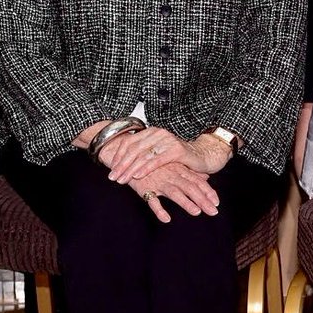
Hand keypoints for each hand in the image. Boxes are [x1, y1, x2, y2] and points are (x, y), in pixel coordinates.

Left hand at [102, 127, 231, 183]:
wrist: (201, 156)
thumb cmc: (178, 157)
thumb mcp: (157, 153)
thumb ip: (142, 154)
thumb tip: (121, 163)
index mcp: (151, 132)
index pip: (129, 142)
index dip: (118, 156)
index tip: (111, 168)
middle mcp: (157, 133)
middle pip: (133, 149)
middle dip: (121, 164)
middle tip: (113, 177)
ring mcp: (167, 140)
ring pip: (143, 155)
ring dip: (130, 168)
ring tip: (122, 179)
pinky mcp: (176, 150)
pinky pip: (156, 160)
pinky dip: (145, 168)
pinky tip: (137, 175)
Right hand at [129, 162, 219, 223]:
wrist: (131, 155)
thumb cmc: (155, 163)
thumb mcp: (174, 164)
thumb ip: (190, 172)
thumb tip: (206, 177)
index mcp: (179, 170)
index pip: (197, 181)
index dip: (208, 192)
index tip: (217, 203)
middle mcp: (172, 175)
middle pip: (190, 188)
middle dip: (203, 200)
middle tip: (213, 212)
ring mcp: (159, 181)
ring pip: (174, 192)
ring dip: (186, 202)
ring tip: (196, 212)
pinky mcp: (145, 188)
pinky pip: (152, 200)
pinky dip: (159, 209)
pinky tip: (166, 219)